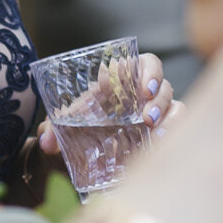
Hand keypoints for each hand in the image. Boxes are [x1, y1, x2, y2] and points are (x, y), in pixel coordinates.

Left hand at [36, 51, 175, 155]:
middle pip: (164, 85)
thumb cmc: (77, 129)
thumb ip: (52, 129)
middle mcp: (142, 96)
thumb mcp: (63, 127)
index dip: (151, 71)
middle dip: (160, 99)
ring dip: (170, 118)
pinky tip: (161, 145)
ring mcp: (154, 115)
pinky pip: (177, 129)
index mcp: (122, 81)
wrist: (79, 158)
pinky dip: (174, 134)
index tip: (144, 89)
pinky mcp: (160, 135)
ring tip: (156, 135)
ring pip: (175, 106)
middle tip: (147, 118)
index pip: (145, 64)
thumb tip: (46, 142)